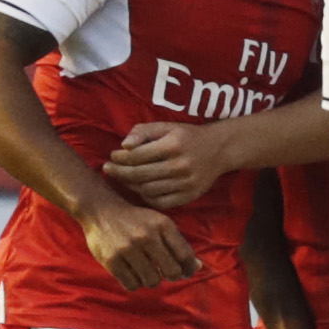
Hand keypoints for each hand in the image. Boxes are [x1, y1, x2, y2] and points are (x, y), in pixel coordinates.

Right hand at [80, 195, 202, 288]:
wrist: (101, 211)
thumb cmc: (136, 221)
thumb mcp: (160, 224)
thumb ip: (179, 244)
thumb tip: (198, 267)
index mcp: (163, 225)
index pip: (185, 256)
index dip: (189, 269)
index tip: (185, 272)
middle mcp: (147, 236)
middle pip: (172, 272)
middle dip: (171, 276)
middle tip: (164, 272)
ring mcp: (128, 248)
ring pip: (152, 281)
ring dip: (152, 280)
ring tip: (146, 271)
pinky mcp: (112, 260)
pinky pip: (132, 285)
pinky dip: (135, 283)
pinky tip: (132, 273)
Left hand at [104, 119, 235, 209]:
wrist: (219, 150)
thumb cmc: (187, 136)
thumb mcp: (167, 127)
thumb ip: (143, 131)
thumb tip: (124, 146)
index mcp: (173, 145)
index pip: (137, 155)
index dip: (119, 158)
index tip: (112, 156)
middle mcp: (180, 165)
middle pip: (139, 174)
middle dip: (119, 173)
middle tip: (109, 170)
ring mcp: (186, 183)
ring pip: (147, 190)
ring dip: (130, 185)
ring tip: (124, 178)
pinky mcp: (190, 196)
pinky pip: (161, 202)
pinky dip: (147, 197)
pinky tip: (141, 189)